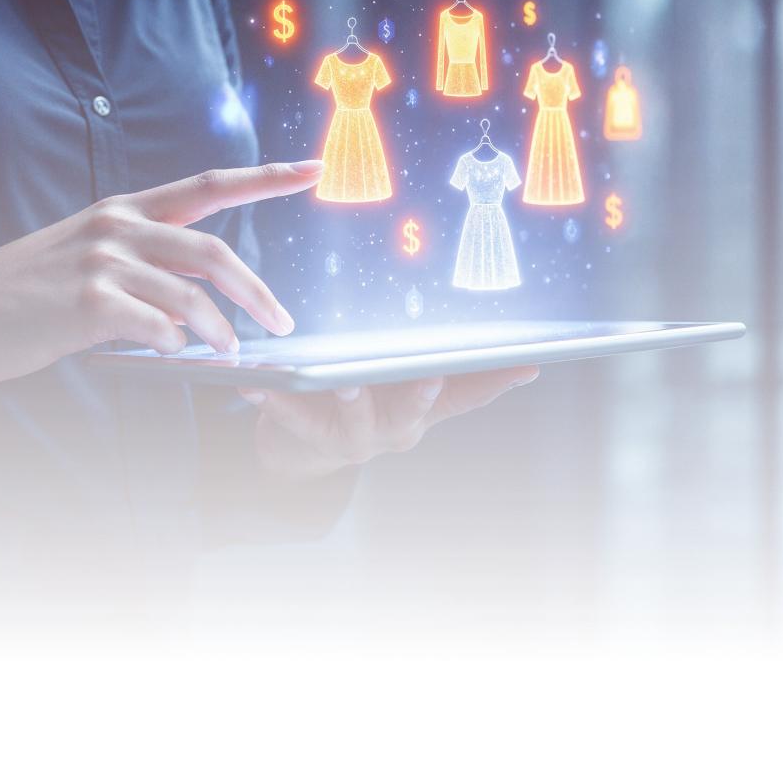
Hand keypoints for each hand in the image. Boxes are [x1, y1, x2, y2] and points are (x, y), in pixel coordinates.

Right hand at [0, 161, 323, 400]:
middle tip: (283, 320)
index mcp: (123, 211)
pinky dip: (173, 346)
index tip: (310, 170)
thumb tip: (195, 305)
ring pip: (190, 296)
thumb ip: (143, 269)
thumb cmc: (26, 294)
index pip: (208, 185)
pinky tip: (167, 354)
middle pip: (214, 251)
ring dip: (219, 330)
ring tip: (228, 351)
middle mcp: (118, 227)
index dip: (265, 178)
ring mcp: (102, 263)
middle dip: (258, 290)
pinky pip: (156, 328)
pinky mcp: (87, 304)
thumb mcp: (87, 260)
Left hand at [240, 366, 539, 499]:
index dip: (496, 382)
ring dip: (353, 398)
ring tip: (343, 379)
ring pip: (359, 418)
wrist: (302, 447)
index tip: (526, 363)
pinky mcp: (312, 438)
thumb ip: (442, 367)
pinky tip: (256, 384)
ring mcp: (355, 438)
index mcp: (422, 409)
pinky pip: (293, 418)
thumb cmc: (361, 398)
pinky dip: (274, 401)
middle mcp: (396, 428)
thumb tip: (498, 336)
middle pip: (415, 411)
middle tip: (429, 376)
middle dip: (422, 394)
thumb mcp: (403, 384)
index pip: (467, 395)